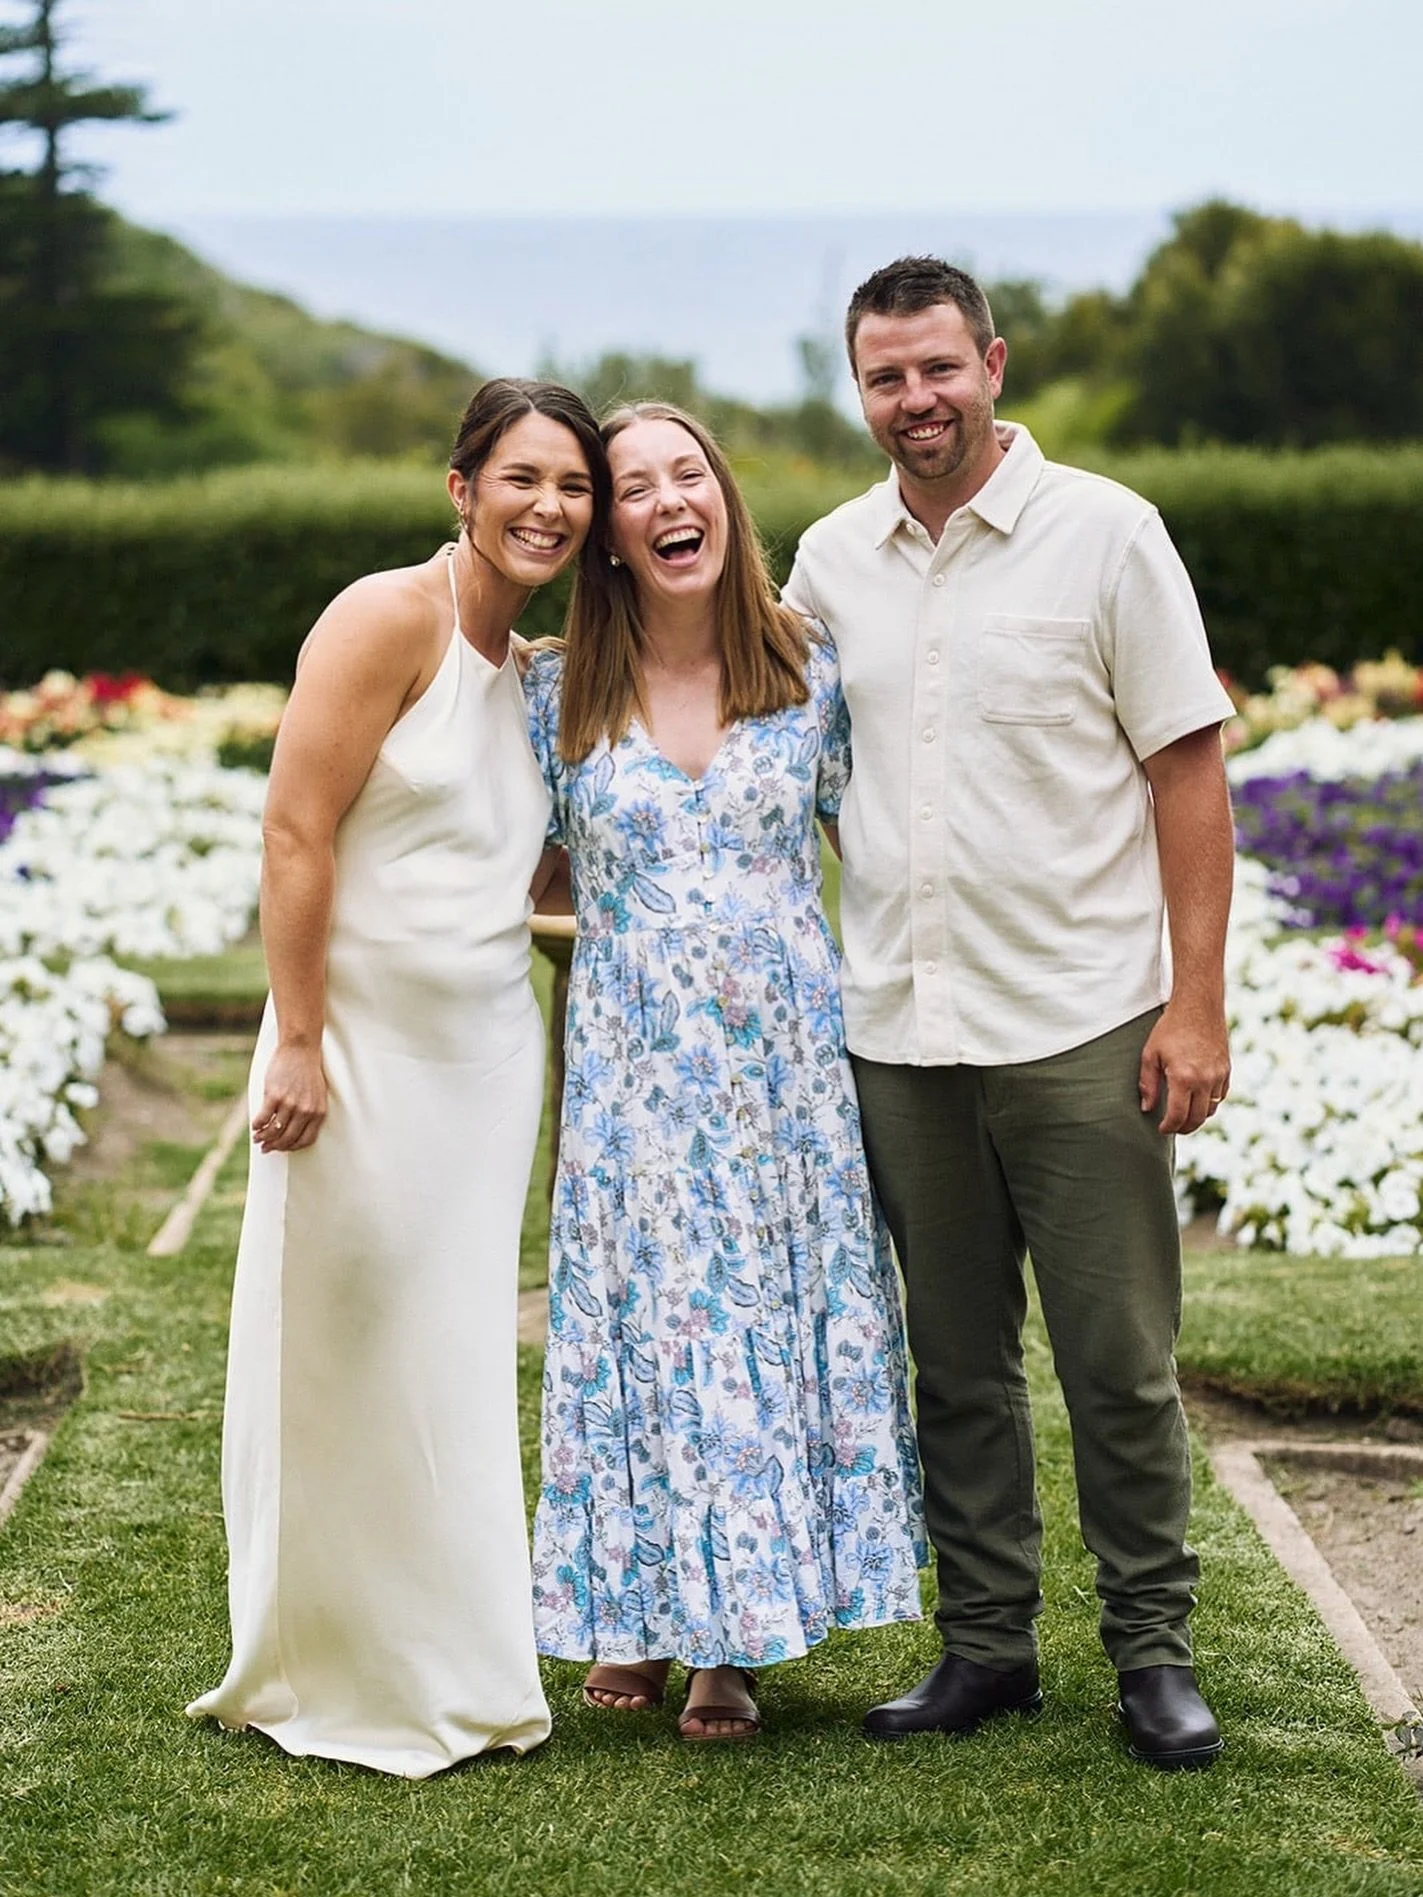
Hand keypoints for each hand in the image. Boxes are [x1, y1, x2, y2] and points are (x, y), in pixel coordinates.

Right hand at [252, 1041, 326, 1152]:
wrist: (300, 1049)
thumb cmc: (307, 1071)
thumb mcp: (316, 1094)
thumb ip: (309, 1111)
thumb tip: (295, 1128)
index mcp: (318, 1112)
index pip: (306, 1140)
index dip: (292, 1147)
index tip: (284, 1148)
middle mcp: (305, 1111)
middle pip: (288, 1138)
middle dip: (275, 1146)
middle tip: (266, 1148)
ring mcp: (290, 1104)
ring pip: (274, 1130)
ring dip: (263, 1138)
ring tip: (257, 1138)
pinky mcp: (275, 1096)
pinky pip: (263, 1118)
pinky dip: (257, 1125)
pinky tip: (254, 1125)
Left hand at [1138, 1001, 1229, 1135]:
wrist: (1198, 1006)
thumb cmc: (1171, 1028)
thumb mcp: (1150, 1055)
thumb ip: (1148, 1084)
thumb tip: (1147, 1108)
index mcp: (1183, 1077)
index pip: (1178, 1116)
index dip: (1168, 1127)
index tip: (1161, 1129)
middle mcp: (1205, 1080)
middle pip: (1197, 1118)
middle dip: (1183, 1128)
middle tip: (1172, 1127)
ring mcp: (1219, 1076)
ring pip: (1211, 1109)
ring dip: (1197, 1117)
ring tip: (1183, 1116)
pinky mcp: (1226, 1070)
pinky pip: (1220, 1096)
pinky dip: (1209, 1103)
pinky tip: (1197, 1100)